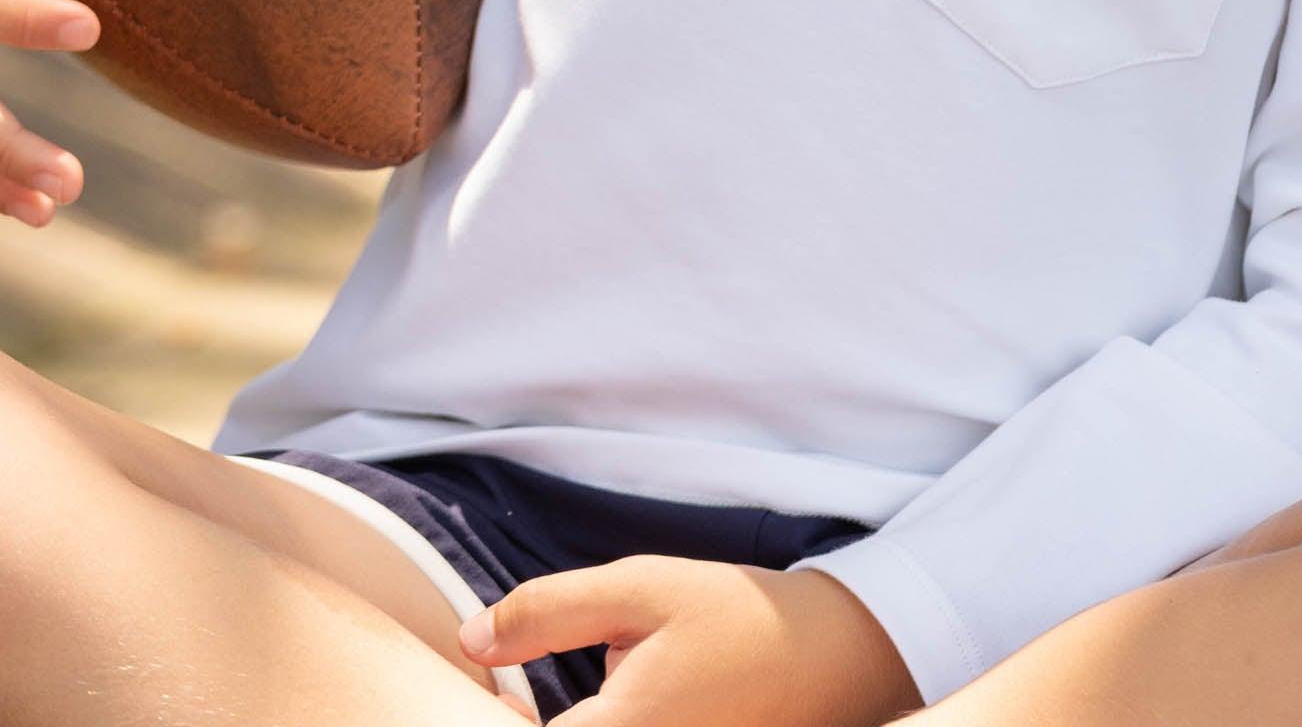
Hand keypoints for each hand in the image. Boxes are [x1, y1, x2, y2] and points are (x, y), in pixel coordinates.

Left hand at [460, 555, 917, 725]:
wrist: (832, 660)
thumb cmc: (736, 617)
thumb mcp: (642, 588)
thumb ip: (549, 611)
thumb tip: (469, 642)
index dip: (487, 716)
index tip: (490, 690)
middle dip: (525, 716)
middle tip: (510, 692)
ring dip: (561, 722)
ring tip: (540, 700)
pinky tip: (598, 709)